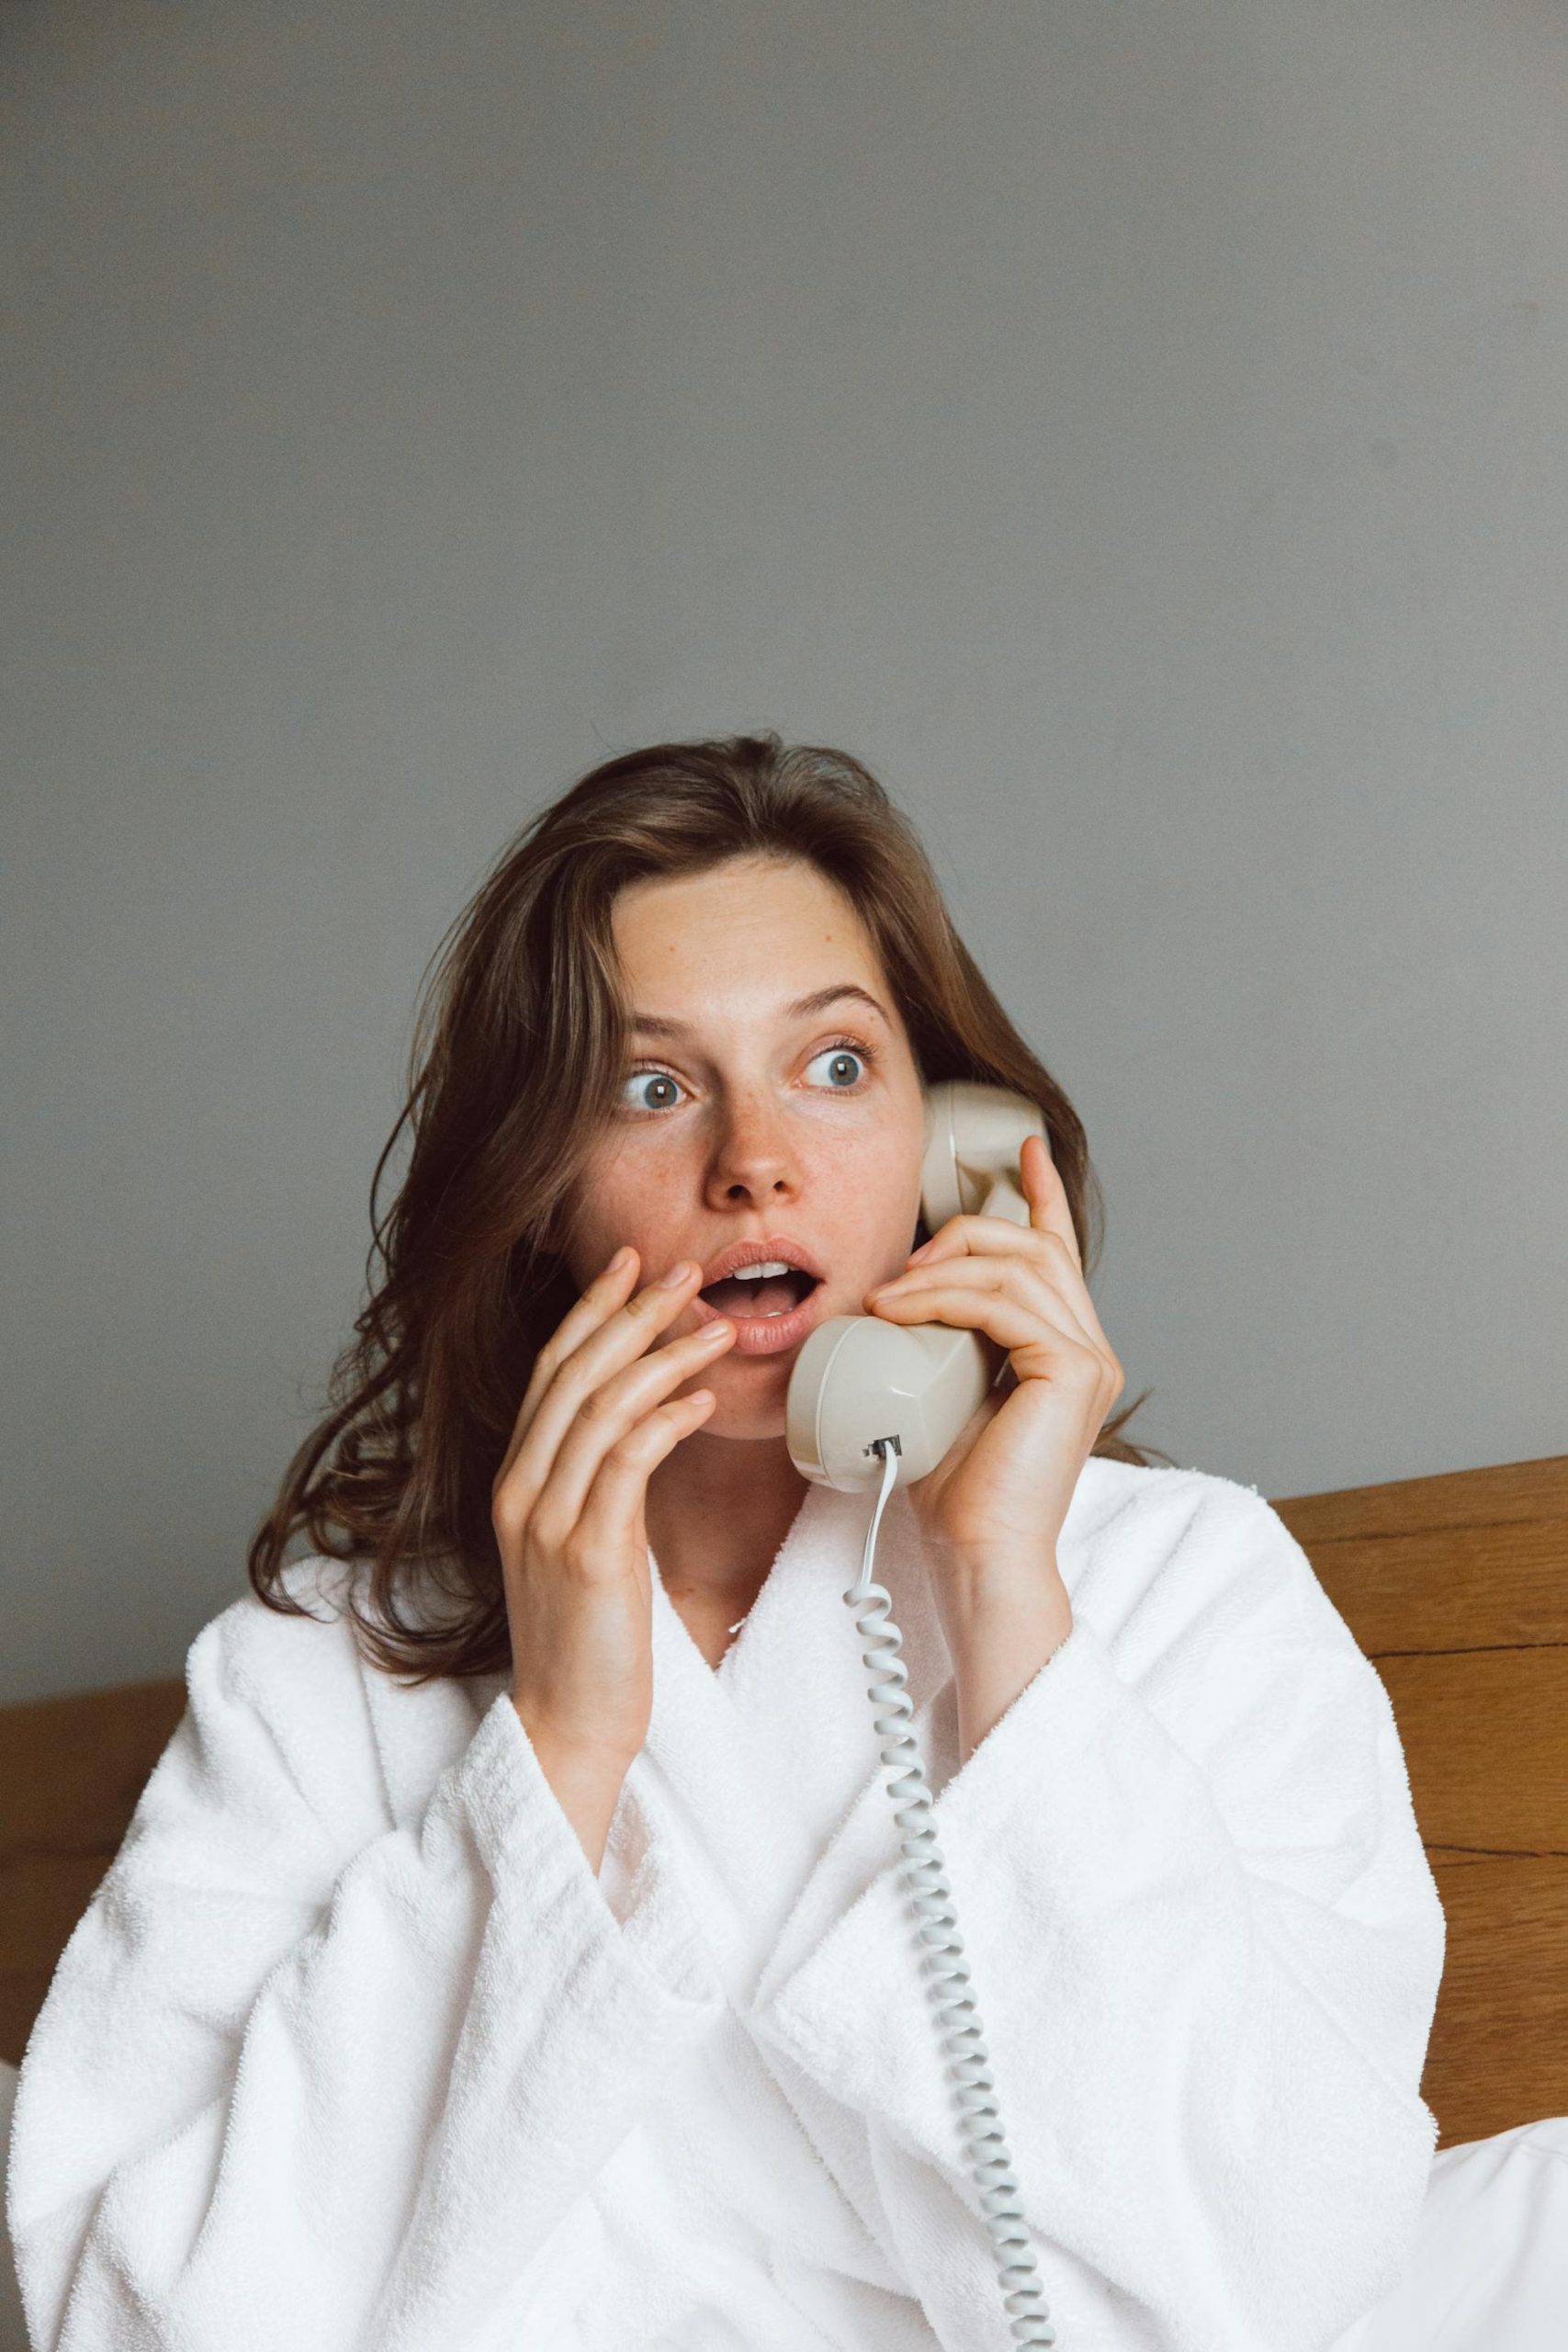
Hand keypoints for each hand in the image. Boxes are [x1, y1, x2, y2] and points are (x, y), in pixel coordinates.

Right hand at [491, 1248, 735, 1772]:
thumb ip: (596, 1482)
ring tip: (712, 1324)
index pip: (550, 1371)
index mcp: (516, 1481)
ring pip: (601, 1406)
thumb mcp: (583, 1543)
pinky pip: (627, 1462)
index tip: (632, 1266)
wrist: (567, 1724)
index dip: (591, 1311)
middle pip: (573, 1372)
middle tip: (683, 1270)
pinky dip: (666, 1418)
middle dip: (630, 1311)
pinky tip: (703, 1399)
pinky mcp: (589, 1552)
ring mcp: (550, 1519)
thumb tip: (645, 1423)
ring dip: (662, 1355)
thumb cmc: (588, 1639)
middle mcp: (522, 1490)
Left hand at [862, 1134, 1124, 1596]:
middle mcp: (1088, 1348)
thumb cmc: (954, 1493)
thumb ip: (936, 1344)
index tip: (1023, 1148)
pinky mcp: (1074, 1371)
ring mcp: (1088, 1357)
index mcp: (1063, 1350)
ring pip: (1019, 1265)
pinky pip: (1004, 1304)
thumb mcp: (937, 1393)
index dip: (1041, 1193)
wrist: (979, 1556)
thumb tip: (887, 1299)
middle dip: (964, 1233)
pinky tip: (902, 1310)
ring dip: (943, 1267)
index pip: (1057, 1253)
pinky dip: (944, 1298)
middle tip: (902, 1264)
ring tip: (889, 1294)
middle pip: (1033, 1246)